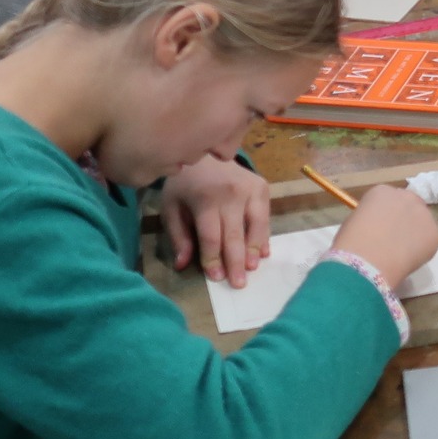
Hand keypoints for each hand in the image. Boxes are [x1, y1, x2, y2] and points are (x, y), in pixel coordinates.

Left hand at [161, 156, 270, 287]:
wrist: (208, 154)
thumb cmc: (186, 184)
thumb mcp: (172, 207)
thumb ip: (178, 236)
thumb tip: (183, 265)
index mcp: (205, 199)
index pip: (211, 237)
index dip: (213, 259)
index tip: (215, 278)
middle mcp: (230, 193)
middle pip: (235, 234)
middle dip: (236, 262)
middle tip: (239, 284)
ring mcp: (249, 188)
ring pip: (255, 225)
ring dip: (254, 249)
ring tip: (254, 268)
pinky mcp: (262, 186)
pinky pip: (265, 216)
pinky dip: (264, 235)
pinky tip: (264, 251)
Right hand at [332, 183, 437, 287]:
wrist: (367, 260)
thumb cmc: (352, 243)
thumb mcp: (354, 223)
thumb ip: (369, 219)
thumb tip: (374, 229)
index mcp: (382, 192)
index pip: (387, 200)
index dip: (384, 216)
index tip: (379, 229)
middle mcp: (406, 197)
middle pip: (408, 205)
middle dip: (403, 220)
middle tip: (394, 240)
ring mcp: (423, 213)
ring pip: (421, 222)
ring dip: (414, 234)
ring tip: (401, 254)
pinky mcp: (434, 232)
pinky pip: (429, 241)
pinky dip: (421, 251)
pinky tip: (408, 261)